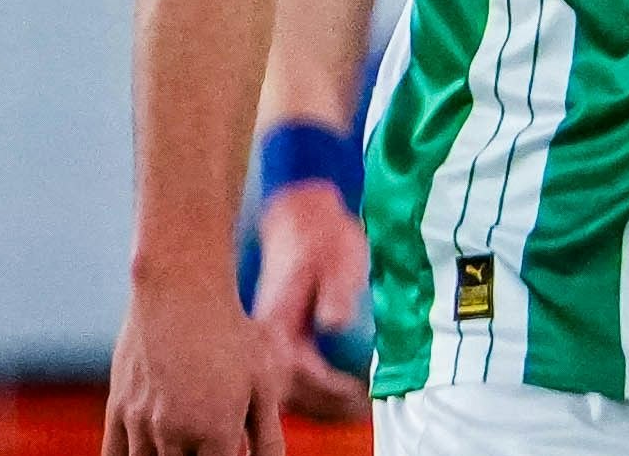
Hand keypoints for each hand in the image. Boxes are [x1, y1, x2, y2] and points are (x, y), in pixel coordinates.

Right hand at [104, 279, 286, 455]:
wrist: (180, 293)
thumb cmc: (232, 336)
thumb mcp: (263, 384)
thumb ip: (267, 437)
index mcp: (216, 432)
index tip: (234, 452)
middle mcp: (173, 435)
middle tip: (208, 446)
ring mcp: (140, 424)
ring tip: (186, 445)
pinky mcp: (117, 410)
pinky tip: (151, 453)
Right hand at [250, 181, 368, 420]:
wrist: (301, 219)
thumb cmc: (324, 237)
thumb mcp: (339, 258)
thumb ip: (337, 291)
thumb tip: (333, 322)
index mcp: (276, 325)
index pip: (299, 375)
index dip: (331, 391)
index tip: (359, 396)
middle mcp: (265, 340)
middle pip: (291, 392)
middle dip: (327, 406)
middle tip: (362, 409)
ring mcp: (268, 342)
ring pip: (288, 390)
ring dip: (320, 403)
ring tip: (355, 408)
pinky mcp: (277, 339)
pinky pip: (290, 377)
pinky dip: (313, 390)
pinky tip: (338, 393)